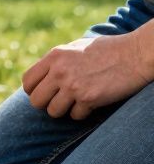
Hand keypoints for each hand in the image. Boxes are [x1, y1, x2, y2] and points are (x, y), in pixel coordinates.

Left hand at [22, 33, 153, 119]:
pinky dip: (83, 113)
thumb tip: (40, 77)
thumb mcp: (76, 47)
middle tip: (59, 101)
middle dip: (46, 104)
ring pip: (53, 112)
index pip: (27, 81)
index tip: (44, 93)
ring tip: (75, 103)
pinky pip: (75, 116)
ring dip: (64, 111)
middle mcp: (60, 71)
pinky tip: (92, 103)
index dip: (33, 91)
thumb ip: (57, 61)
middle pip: (36, 101)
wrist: (136, 54)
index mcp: (54, 56)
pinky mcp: (89, 98)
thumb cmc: (108, 50)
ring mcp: (73, 86)